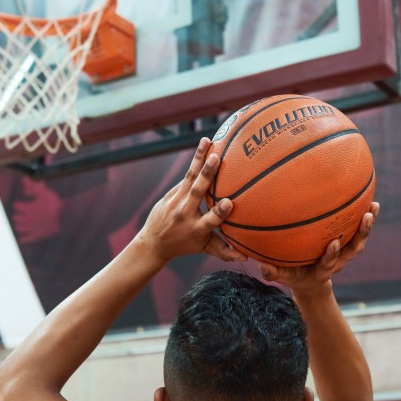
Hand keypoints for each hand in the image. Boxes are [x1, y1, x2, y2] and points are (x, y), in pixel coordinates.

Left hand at [12, 181, 61, 242]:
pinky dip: (24, 238)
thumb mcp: (44, 191)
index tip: (22, 204)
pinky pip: (27, 238)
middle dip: (19, 214)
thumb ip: (33, 186)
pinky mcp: (37, 235)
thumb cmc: (55, 202)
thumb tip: (24, 178)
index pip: (17, 206)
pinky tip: (22, 238)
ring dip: (20, 224)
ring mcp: (32, 228)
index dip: (19, 204)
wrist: (66, 216)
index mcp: (28, 207)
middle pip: (16, 217)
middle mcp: (27, 218)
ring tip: (23, 222)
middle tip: (22, 213)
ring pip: (19, 227)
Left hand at [137, 138, 247, 264]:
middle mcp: (185, 214)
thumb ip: (224, 251)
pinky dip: (196, 161)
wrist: (153, 242)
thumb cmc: (185, 244)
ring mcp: (176, 202)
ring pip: (189, 177)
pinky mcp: (171, 193)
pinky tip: (204, 146)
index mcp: (196, 229)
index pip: (210, 221)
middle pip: (196, 193)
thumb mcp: (204, 248)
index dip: (219, 213)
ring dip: (198, 159)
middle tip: (216, 159)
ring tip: (207, 142)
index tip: (229, 202)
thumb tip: (247, 257)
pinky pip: (186, 175)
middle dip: (206, 176)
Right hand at [258, 202, 379, 294]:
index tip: (334, 242)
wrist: (310, 283)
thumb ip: (273, 272)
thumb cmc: (293, 275)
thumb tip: (261, 265)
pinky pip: (358, 230)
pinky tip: (371, 200)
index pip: (329, 263)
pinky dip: (366, 216)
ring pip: (359, 240)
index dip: (332, 254)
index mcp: (322, 270)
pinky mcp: (347, 244)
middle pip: (353, 250)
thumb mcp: (282, 276)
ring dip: (368, 224)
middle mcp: (337, 261)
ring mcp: (344, 253)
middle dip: (361, 234)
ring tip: (373, 206)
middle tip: (366, 217)